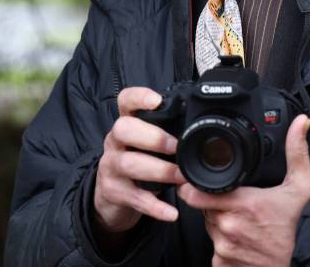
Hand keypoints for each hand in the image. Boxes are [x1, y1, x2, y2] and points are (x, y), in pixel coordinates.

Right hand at [93, 87, 186, 235]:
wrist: (111, 195)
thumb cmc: (138, 161)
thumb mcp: (144, 142)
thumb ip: (164, 131)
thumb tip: (198, 124)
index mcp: (126, 124)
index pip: (125, 100)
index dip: (138, 97)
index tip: (156, 100)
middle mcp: (114, 141)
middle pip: (123, 129)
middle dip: (152, 136)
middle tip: (176, 147)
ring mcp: (111, 167)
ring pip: (129, 163)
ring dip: (159, 170)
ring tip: (181, 177)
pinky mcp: (114, 192)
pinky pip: (135, 198)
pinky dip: (155, 207)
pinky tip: (172, 212)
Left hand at [177, 115, 309, 266]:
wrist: (298, 265)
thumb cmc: (298, 227)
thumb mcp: (302, 187)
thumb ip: (297, 152)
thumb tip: (300, 123)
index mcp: (243, 203)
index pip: (195, 192)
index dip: (192, 186)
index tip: (196, 182)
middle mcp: (229, 225)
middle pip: (203, 206)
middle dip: (212, 201)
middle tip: (234, 202)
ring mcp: (224, 246)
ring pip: (208, 226)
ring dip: (218, 222)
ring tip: (242, 221)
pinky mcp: (223, 264)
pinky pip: (213, 248)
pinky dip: (223, 244)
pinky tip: (241, 239)